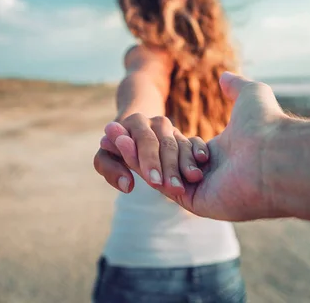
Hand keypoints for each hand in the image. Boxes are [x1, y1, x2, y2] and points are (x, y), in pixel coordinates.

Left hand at [93, 114, 208, 195]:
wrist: (133, 130)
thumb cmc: (115, 149)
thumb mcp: (106, 158)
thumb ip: (110, 170)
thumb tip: (127, 184)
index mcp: (134, 122)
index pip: (144, 140)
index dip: (149, 161)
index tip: (154, 183)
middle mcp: (155, 121)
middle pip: (165, 143)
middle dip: (169, 167)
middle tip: (174, 188)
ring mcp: (171, 128)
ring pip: (181, 144)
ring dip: (187, 163)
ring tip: (193, 179)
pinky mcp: (184, 136)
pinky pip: (194, 141)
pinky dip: (199, 149)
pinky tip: (203, 160)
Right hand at [100, 72, 296, 220]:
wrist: (275, 153)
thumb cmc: (266, 125)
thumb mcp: (250, 95)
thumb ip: (235, 86)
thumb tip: (225, 76)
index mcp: (218, 155)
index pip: (179, 147)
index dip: (157, 134)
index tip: (136, 120)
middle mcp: (208, 175)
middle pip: (164, 159)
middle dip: (138, 144)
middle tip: (113, 128)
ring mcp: (200, 191)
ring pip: (158, 171)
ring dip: (133, 152)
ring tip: (111, 133)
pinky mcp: (194, 202)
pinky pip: (160, 183)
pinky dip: (138, 164)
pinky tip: (121, 144)